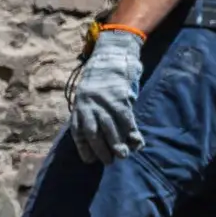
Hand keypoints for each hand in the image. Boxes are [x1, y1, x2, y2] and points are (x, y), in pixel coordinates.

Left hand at [69, 30, 145, 161]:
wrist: (111, 55)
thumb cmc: (100, 78)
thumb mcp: (88, 94)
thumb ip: (90, 111)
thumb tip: (97, 134)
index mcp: (79, 105)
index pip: (79, 131)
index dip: (84, 148)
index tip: (89, 161)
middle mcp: (89, 105)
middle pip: (94, 132)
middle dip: (101, 149)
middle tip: (110, 161)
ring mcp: (105, 101)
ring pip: (111, 128)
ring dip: (118, 144)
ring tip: (124, 155)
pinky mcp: (120, 97)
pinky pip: (126, 118)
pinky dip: (131, 131)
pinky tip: (136, 140)